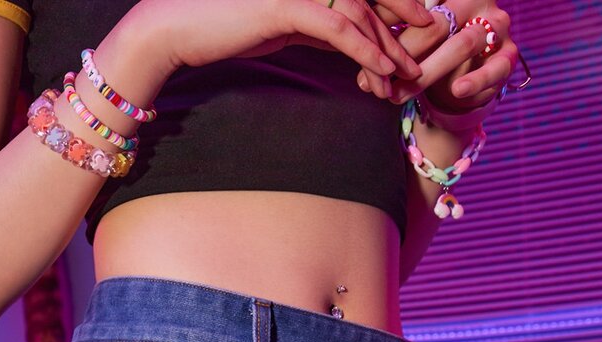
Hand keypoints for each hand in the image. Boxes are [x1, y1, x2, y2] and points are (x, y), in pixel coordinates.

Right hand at [130, 0, 433, 100]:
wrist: (178, 29)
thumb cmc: (222, 27)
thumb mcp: (277, 26)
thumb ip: (309, 26)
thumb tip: (337, 41)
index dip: (393, 5)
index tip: (417, 28)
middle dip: (401, 24)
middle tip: (423, 53)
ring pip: (360, 14)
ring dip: (386, 47)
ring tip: (404, 75)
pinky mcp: (289, 6)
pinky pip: (339, 28)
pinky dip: (364, 50)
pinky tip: (381, 70)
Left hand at [361, 0, 517, 108]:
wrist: (465, 80)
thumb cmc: (434, 51)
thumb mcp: (411, 38)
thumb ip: (391, 33)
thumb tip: (360, 40)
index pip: (421, 6)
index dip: (393, 23)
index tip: (367, 45)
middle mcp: (477, 2)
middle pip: (439, 24)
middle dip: (405, 53)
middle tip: (380, 75)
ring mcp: (497, 27)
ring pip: (462, 45)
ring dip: (428, 72)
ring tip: (400, 94)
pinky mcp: (508, 56)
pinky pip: (494, 68)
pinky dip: (475, 80)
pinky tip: (457, 90)